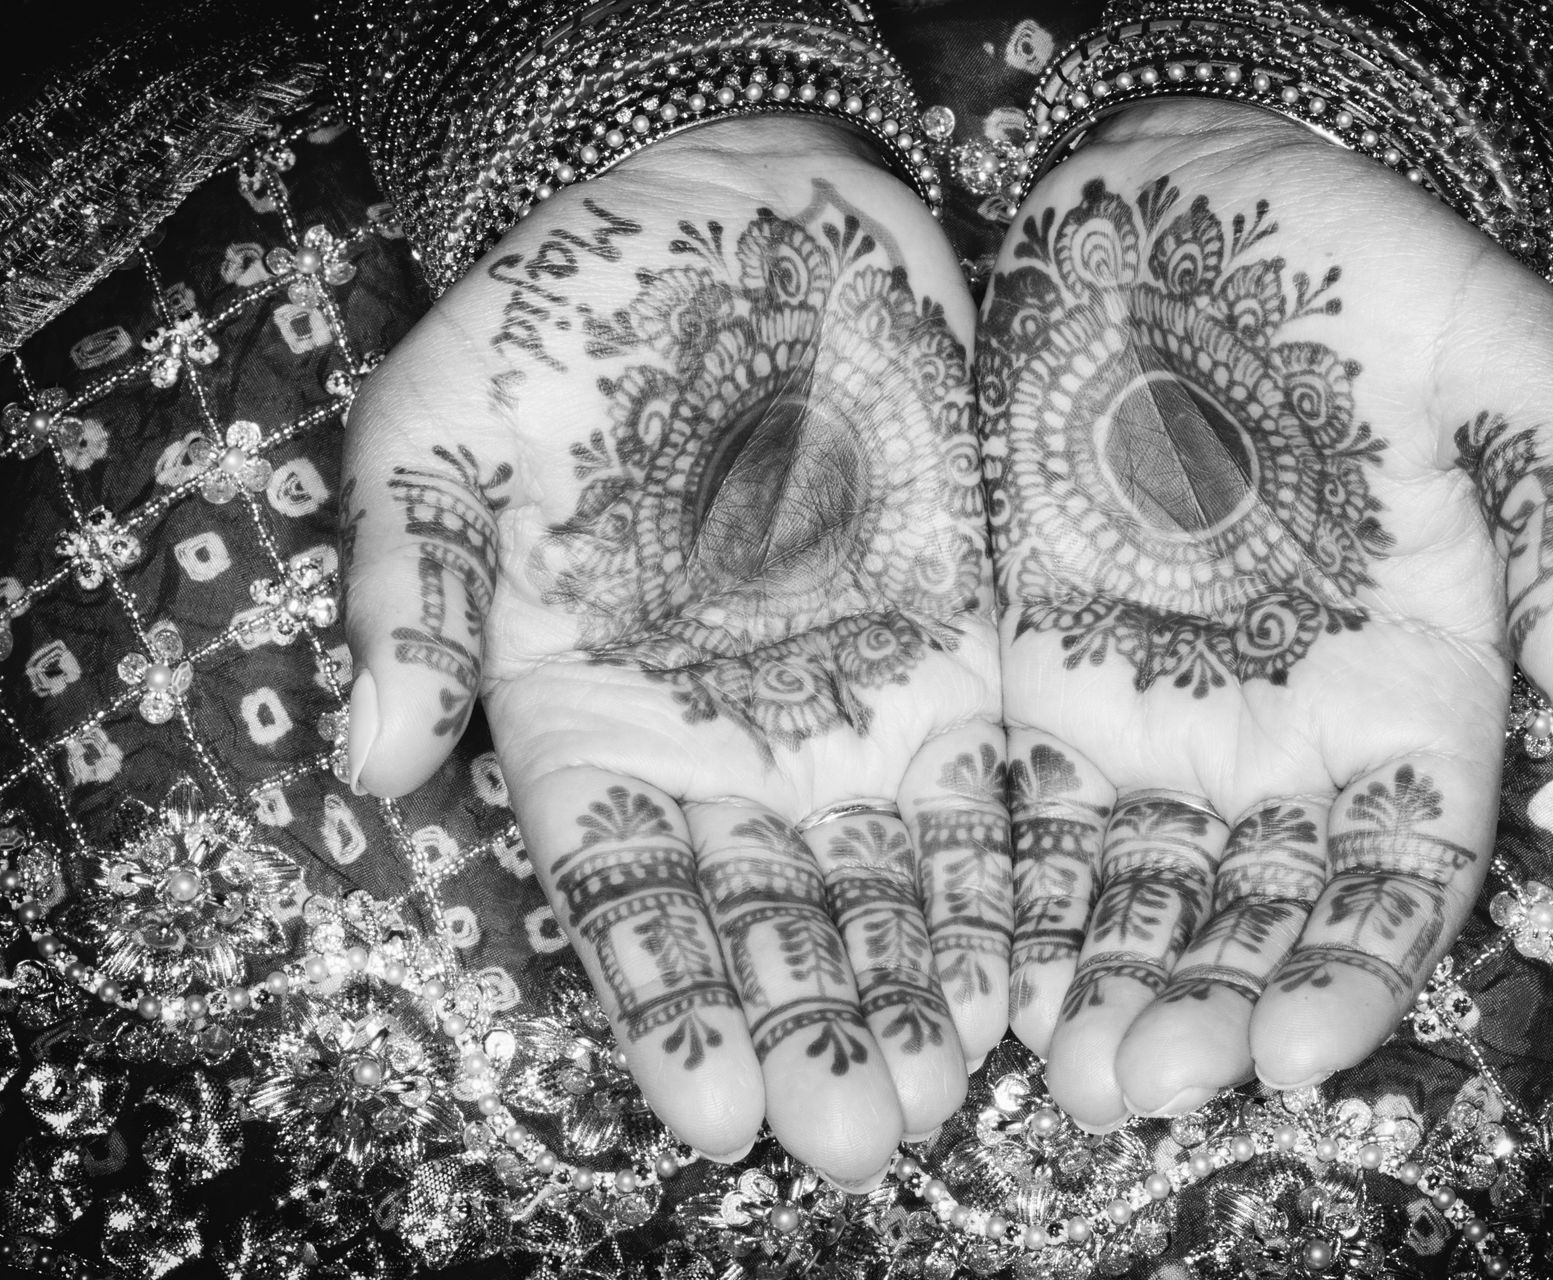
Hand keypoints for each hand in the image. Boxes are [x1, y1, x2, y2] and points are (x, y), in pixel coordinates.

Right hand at [341, 118, 1005, 1185]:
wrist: (730, 209)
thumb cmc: (566, 315)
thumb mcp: (444, 431)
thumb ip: (414, 595)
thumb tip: (375, 765)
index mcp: (585, 719)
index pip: (621, 896)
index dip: (663, 1004)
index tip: (711, 1111)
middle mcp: (719, 744)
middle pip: (766, 917)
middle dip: (810, 1027)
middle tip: (857, 1139)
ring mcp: (842, 706)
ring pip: (881, 884)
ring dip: (914, 988)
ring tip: (950, 1093)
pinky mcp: (953, 653)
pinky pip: (984, 790)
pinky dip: (1002, 880)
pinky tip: (1030, 969)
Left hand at [978, 100, 1552, 1127]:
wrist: (1178, 195)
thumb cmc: (1353, 261)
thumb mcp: (1494, 351)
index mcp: (1410, 681)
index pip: (1398, 867)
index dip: (1358, 967)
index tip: (1298, 1049)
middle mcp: (1283, 728)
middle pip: (1252, 909)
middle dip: (1202, 1010)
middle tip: (1135, 1087)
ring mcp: (1157, 709)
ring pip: (1137, 890)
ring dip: (1102, 987)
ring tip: (1056, 1074)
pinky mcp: (1041, 674)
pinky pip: (1029, 812)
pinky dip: (1011, 898)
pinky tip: (983, 975)